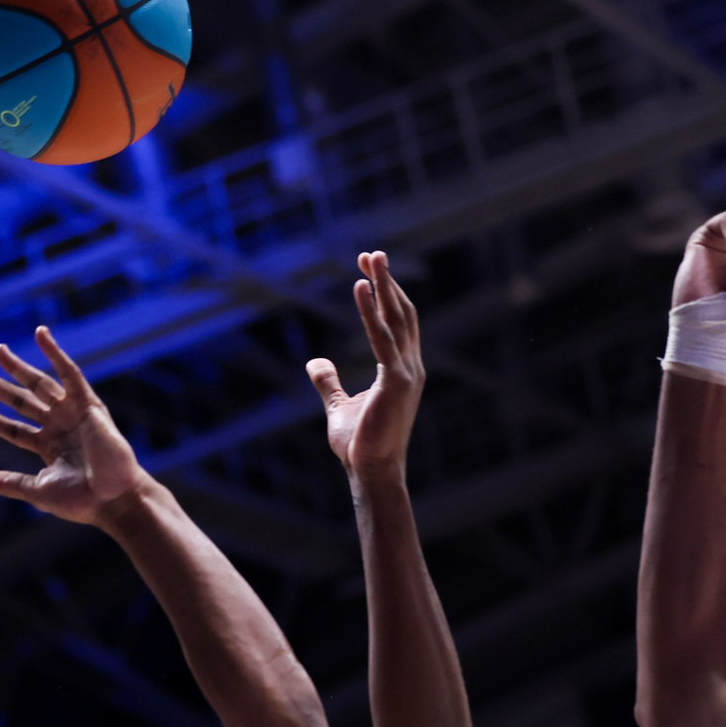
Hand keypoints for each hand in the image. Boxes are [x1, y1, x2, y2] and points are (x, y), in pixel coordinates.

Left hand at [0, 326, 150, 525]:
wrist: (114, 498)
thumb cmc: (82, 501)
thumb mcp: (39, 490)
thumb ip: (11, 483)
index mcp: (49, 447)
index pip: (16, 429)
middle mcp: (59, 427)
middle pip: (24, 402)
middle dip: (2, 387)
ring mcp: (72, 414)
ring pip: (40, 384)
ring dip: (18, 368)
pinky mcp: (88, 404)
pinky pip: (70, 373)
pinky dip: (56, 353)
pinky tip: (40, 334)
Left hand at [309, 250, 424, 481]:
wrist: (371, 472)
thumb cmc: (360, 444)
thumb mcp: (338, 406)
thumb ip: (328, 382)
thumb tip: (314, 362)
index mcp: (403, 371)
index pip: (398, 323)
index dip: (386, 294)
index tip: (369, 270)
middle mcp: (411, 367)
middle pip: (401, 313)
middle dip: (387, 281)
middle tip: (373, 254)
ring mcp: (407, 373)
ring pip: (396, 319)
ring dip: (383, 286)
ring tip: (371, 259)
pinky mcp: (396, 382)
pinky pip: (382, 339)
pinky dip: (371, 312)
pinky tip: (361, 290)